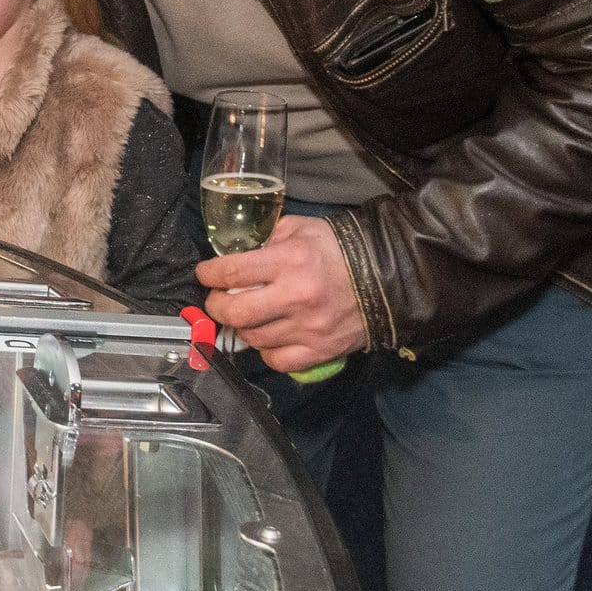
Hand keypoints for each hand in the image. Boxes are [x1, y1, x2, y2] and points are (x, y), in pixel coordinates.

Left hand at [198, 215, 366, 374]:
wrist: (386, 278)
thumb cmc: (340, 250)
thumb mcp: (302, 230)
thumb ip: (268, 239)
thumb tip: (239, 254)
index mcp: (290, 261)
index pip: (232, 271)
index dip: (209, 274)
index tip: (205, 275)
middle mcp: (296, 297)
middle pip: (235, 312)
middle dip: (217, 306)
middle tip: (218, 300)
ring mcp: (308, 328)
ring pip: (253, 338)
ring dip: (242, 327)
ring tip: (246, 316)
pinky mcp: (320, 351)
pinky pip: (276, 360)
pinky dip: (266, 351)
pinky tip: (268, 337)